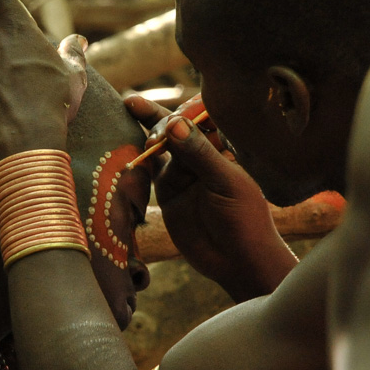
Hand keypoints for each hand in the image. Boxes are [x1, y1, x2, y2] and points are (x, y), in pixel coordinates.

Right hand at [127, 95, 297, 301]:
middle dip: (158, 118)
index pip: (202, 117)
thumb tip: (173, 124)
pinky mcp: (167, 191)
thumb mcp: (225, 182)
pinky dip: (137, 157)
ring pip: (160, 144)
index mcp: (224, 147)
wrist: (237, 261)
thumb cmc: (244, 218)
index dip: (185, 108)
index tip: (173, 110)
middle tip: (139, 112)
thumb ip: (199, 153)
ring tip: (136, 124)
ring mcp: (183, 172)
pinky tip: (125, 144)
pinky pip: (149, 168)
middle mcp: (202, 155)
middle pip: (176, 126)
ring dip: (147, 132)